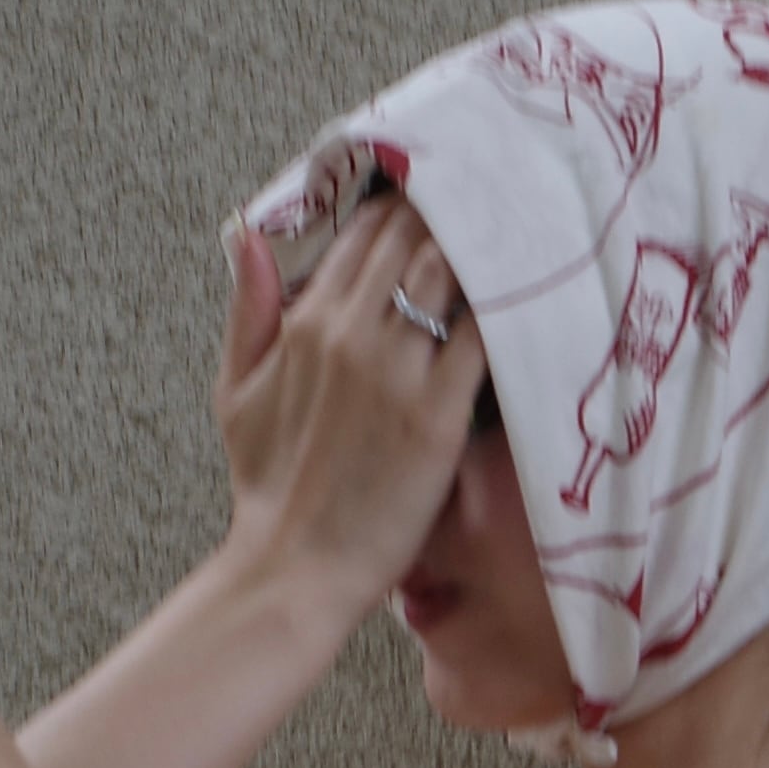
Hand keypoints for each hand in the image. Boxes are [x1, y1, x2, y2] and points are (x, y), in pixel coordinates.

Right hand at [214, 188, 491, 616]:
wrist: (296, 566)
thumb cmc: (268, 484)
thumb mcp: (236, 387)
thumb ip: (249, 307)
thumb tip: (250, 233)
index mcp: (307, 322)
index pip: (365, 234)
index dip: (406, 209)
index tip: (440, 201)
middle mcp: (353, 334)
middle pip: (415, 241)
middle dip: (454, 215)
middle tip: (492, 206)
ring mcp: (399, 373)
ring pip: (452, 275)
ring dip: (485, 248)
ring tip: (519, 234)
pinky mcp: (440, 415)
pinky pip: (484, 337)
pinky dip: (506, 307)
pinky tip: (532, 291)